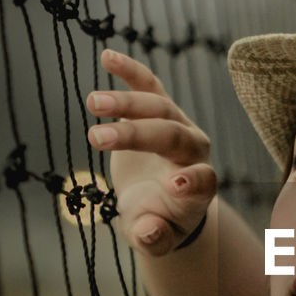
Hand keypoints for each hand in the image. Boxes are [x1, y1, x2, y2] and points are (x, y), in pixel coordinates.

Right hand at [87, 48, 216, 255]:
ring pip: (158, 107)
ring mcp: (178, 124)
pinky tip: (107, 56)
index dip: (193, 181)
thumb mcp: (155, 238)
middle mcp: (195, 150)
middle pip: (172, 136)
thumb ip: (153, 238)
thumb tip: (148, 233)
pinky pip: (149, 85)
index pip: (204, 180)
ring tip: (92, 103)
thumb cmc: (158, 221)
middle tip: (95, 139)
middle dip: (136, 136)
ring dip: (125, 103)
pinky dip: (131, 71)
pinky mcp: (160, 108)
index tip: (176, 185)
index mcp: (200, 186)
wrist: (160, 199)